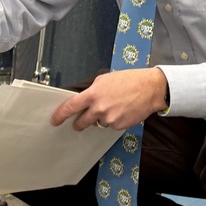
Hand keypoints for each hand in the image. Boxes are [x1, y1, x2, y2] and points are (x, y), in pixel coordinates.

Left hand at [50, 67, 167, 130]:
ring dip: (101, 118)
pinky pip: (111, 126)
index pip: (70, 107)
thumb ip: (92, 91)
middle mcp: (99, 108)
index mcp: (93, 94)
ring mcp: (109, 119)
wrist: (150, 88)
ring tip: (113, 106)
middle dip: (79, 123)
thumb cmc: (129, 80)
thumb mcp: (104, 80)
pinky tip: (122, 110)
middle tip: (79, 122)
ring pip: (98, 123)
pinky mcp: (119, 126)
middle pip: (81, 122)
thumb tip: (83, 99)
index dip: (60, 115)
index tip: (55, 120)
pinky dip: (113, 120)